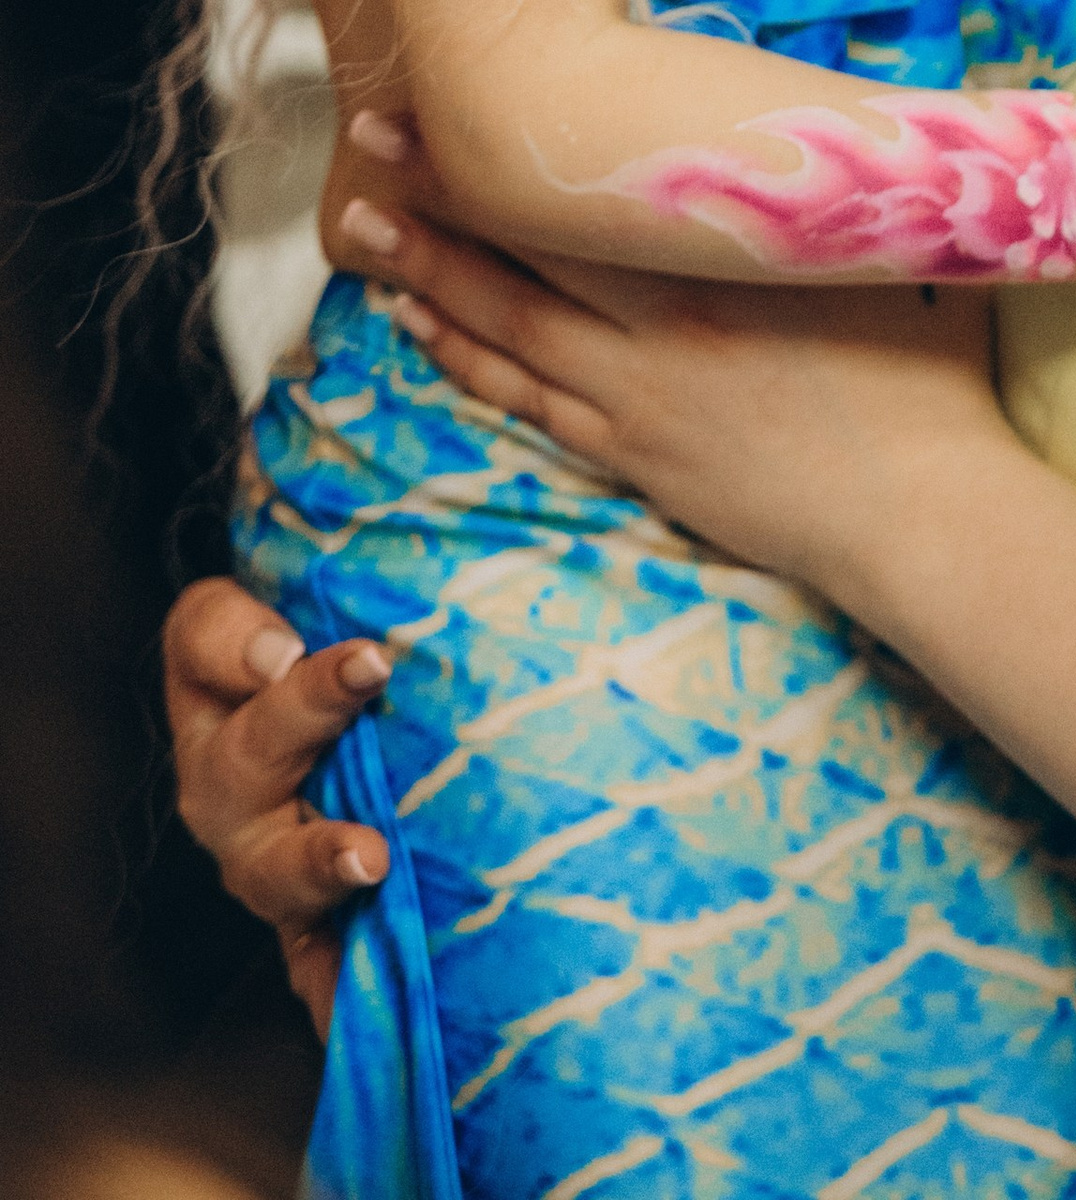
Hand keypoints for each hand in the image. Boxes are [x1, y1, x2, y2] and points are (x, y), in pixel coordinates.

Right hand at [163, 578, 393, 1032]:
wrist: (417, 775)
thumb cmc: (403, 658)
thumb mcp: (394, 595)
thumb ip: (402, 555)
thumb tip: (450, 509)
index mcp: (236, 682)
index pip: (204, 638)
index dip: (236, 637)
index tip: (287, 630)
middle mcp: (240, 776)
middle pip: (240, 753)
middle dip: (301, 712)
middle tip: (365, 669)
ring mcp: (274, 860)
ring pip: (269, 869)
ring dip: (316, 860)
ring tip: (368, 856)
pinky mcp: (317, 937)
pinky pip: (319, 970)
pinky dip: (342, 983)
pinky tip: (375, 988)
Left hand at [335, 170, 1004, 603]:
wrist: (919, 509)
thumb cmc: (924, 370)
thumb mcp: (885, 249)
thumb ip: (841, 179)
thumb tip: (833, 103)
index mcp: (714, 263)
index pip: (579, 195)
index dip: (501, 147)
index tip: (441, 93)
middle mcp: (655, 325)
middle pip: (520, 249)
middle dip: (437, 192)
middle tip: (367, 137)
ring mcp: (634, 396)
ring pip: (505, 327)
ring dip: (427, 274)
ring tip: (364, 231)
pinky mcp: (635, 454)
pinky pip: (527, 399)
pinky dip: (468, 360)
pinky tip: (425, 330)